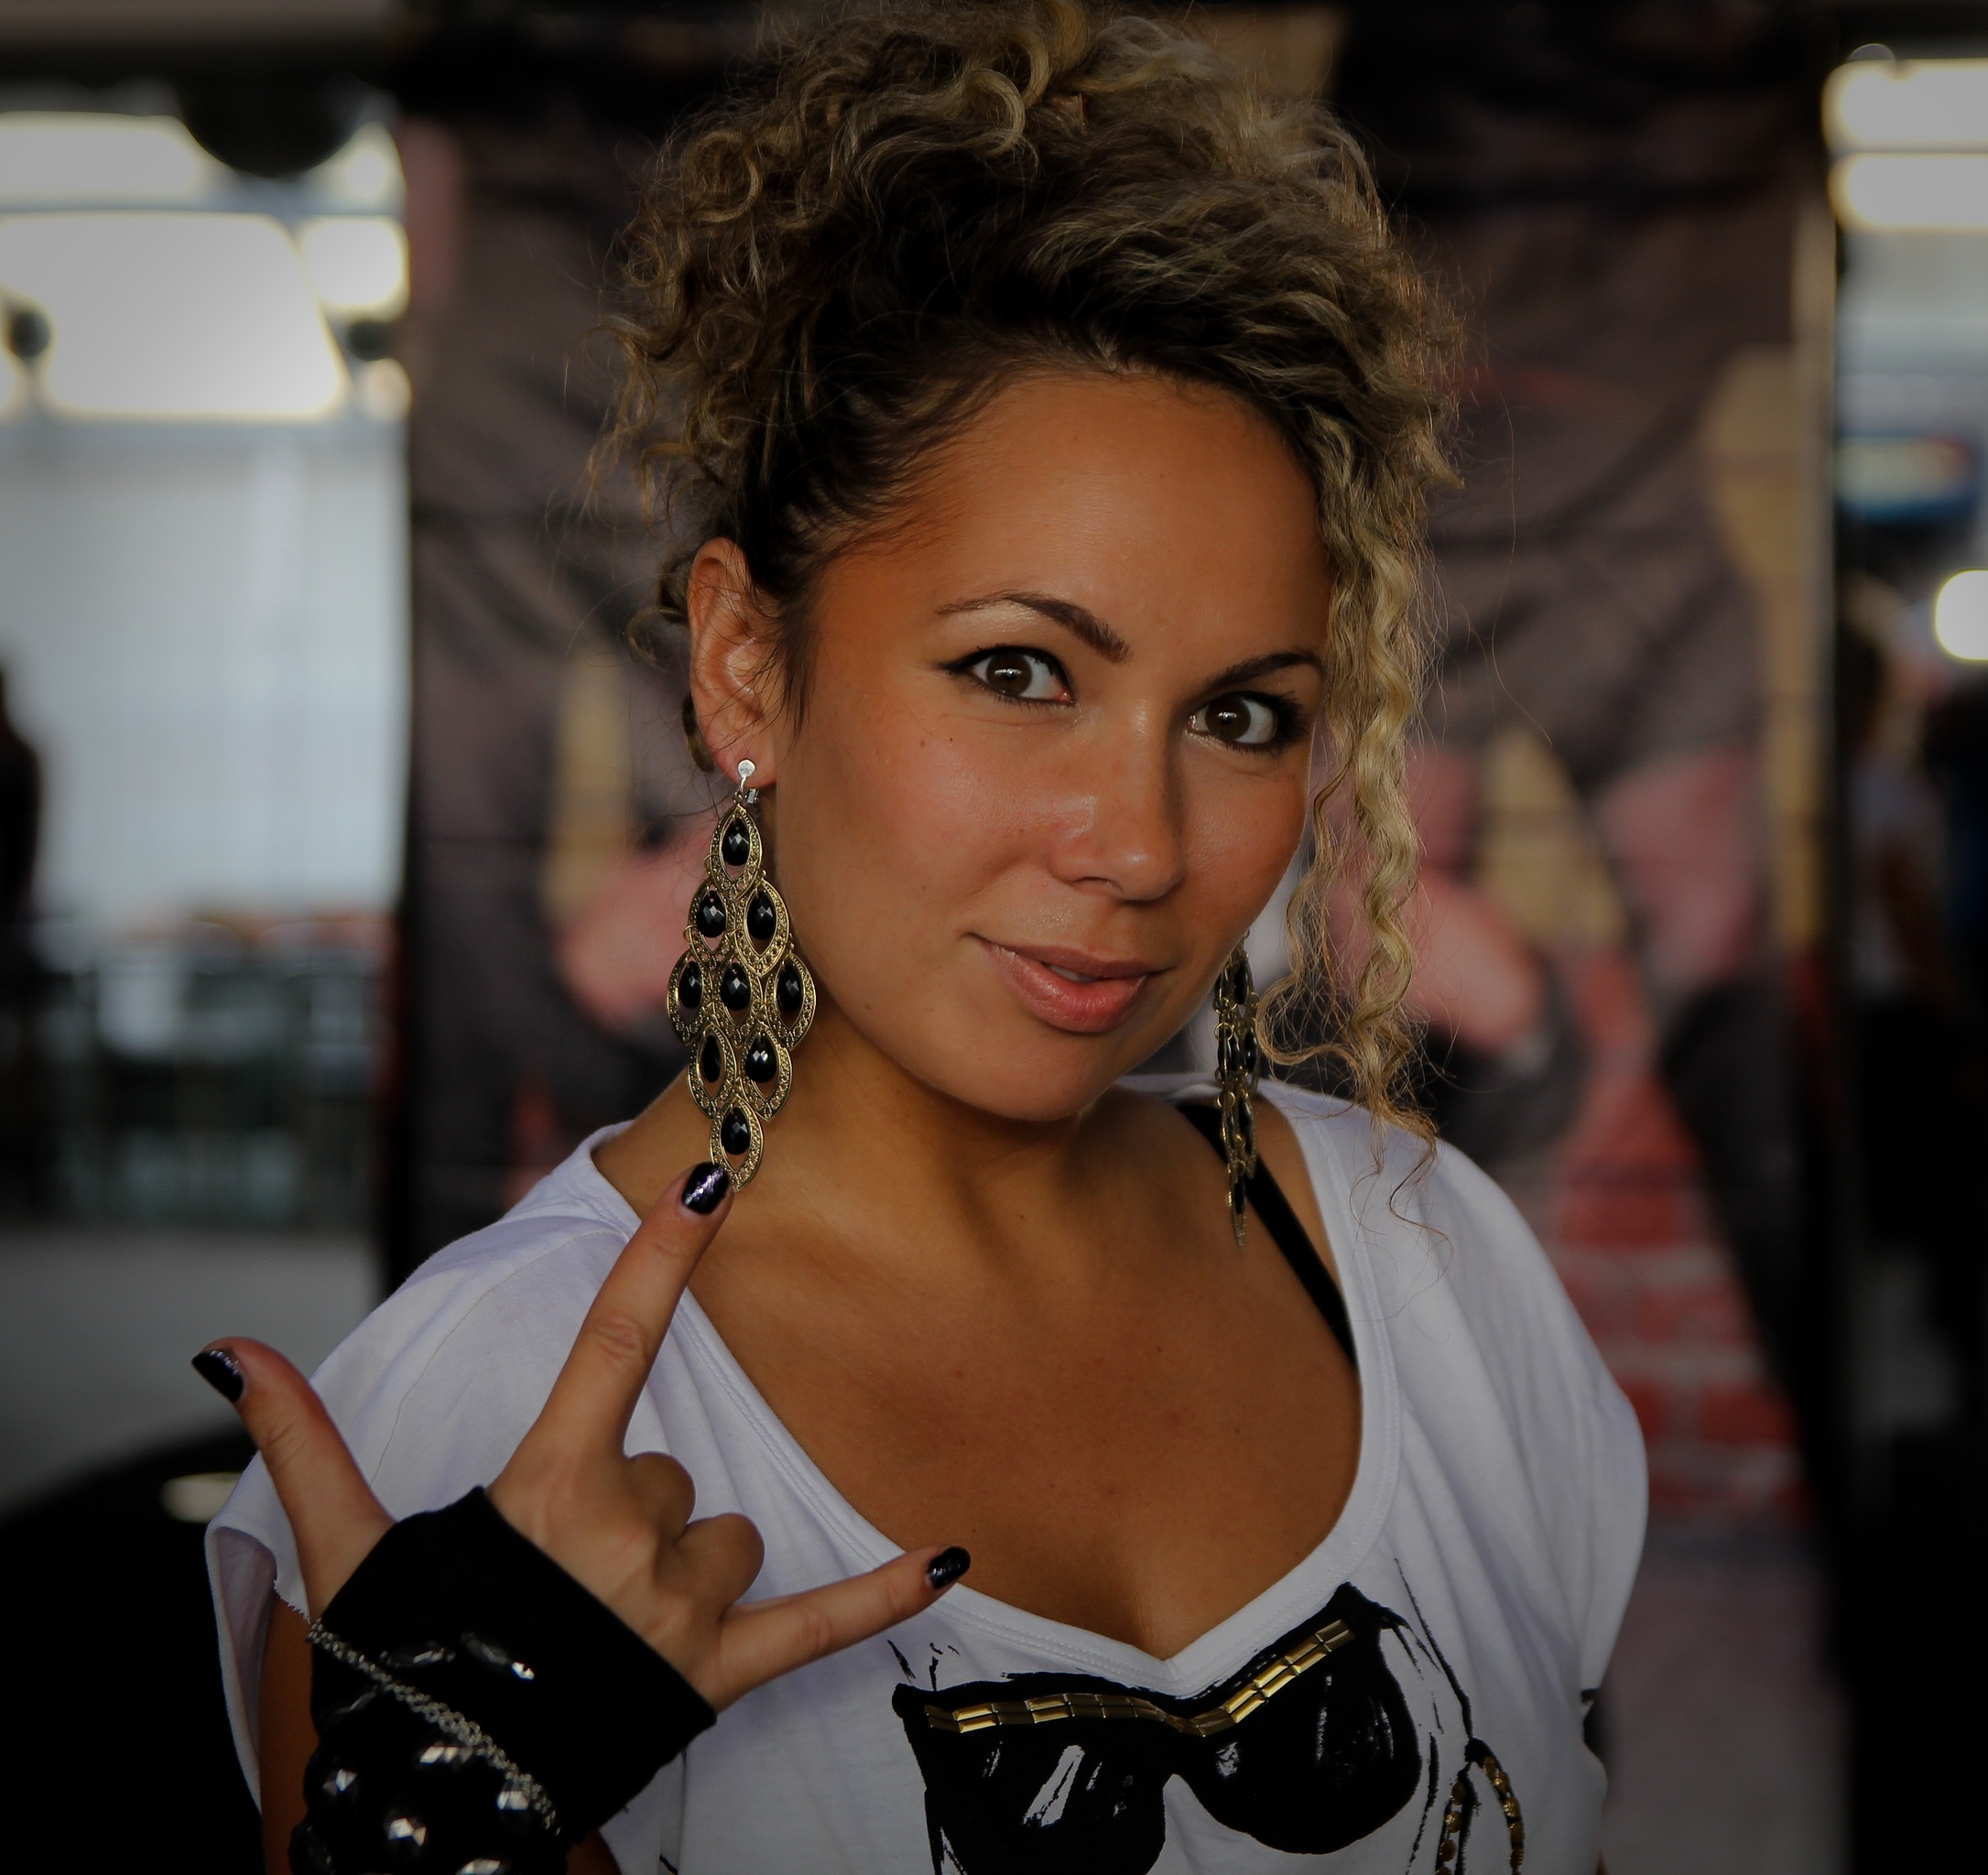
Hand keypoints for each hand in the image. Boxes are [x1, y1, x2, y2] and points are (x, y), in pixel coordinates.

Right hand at [196, 1161, 968, 1709]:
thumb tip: (229, 1354)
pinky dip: (882, 1596)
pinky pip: (821, 1625)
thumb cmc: (405, 1666)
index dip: (663, 1255)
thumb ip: (304, 1443)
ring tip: (619, 1620)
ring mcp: (679, 1609)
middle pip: (672, 1472)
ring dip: (688, 1567)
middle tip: (567, 1576)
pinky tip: (948, 1558)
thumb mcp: (349, 1553)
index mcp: (546, 1489)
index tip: (715, 1179)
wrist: (440, 1800)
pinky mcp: (721, 1674)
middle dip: (631, 1512)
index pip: (615, 1342)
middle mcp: (624, 1536)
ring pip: (730, 1537)